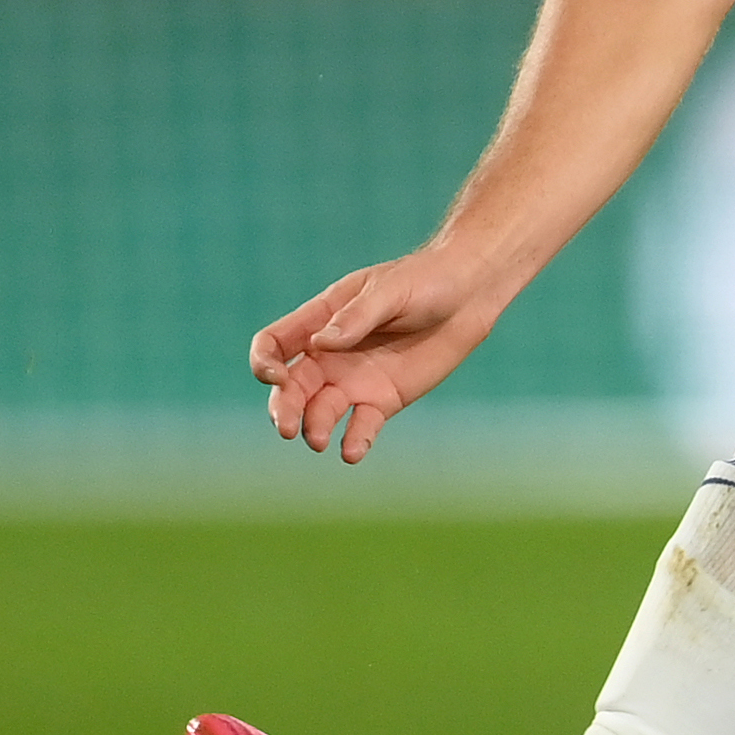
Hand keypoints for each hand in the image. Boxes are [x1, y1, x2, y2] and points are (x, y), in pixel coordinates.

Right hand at [250, 247, 511, 464]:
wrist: (469, 296)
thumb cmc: (425, 281)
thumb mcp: (390, 292)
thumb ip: (356, 318)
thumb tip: (320, 343)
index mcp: (320, 320)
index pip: (274, 344)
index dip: (265, 362)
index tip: (276, 376)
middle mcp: (330, 356)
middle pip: (291, 387)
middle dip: (284, 408)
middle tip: (288, 428)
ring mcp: (354, 380)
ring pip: (320, 411)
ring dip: (314, 427)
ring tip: (320, 442)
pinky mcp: (383, 400)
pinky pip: (361, 426)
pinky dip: (354, 441)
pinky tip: (352, 452)